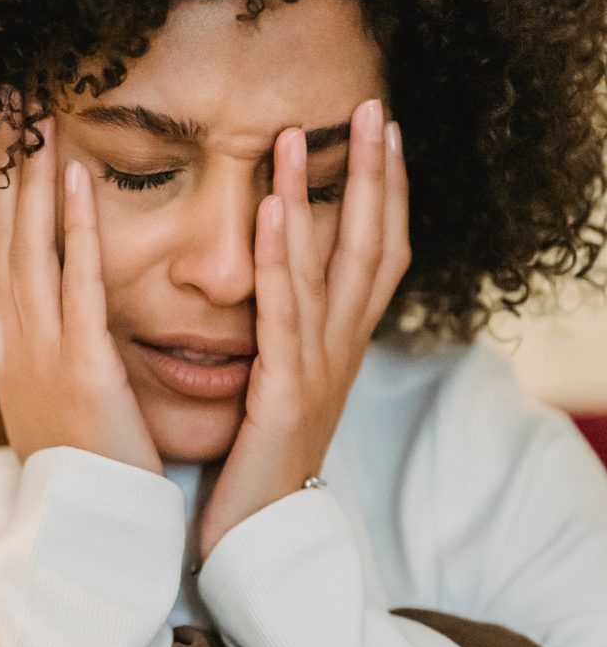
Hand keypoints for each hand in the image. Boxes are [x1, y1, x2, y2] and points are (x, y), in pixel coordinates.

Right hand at [0, 97, 162, 475]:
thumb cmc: (79, 452)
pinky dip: (75, 228)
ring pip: (24, 244)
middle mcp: (7, 337)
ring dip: (29, 174)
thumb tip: (45, 288)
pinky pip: (76, 284)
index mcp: (1, 340)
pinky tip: (79, 176)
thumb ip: (42, 332)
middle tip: (6, 92)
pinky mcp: (80, 366)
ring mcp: (37, 351)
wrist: (90, 525)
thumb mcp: (46, 386)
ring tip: (36, 111)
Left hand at [197, 99, 410, 560]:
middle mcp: (342, 348)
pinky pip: (285, 314)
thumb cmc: (260, 457)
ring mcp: (321, 369)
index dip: (387, 191)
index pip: (378, 253)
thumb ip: (284, 332)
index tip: (382, 133)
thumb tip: (274, 278)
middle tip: (375, 108)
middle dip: (375, 175)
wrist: (259, 537)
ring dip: (324, 196)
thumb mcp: (281, 382)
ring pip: (334, 268)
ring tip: (307, 134)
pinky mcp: (287, 393)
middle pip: (375, 245)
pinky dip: (281, 257)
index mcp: (340, 343)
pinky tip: (270, 207)